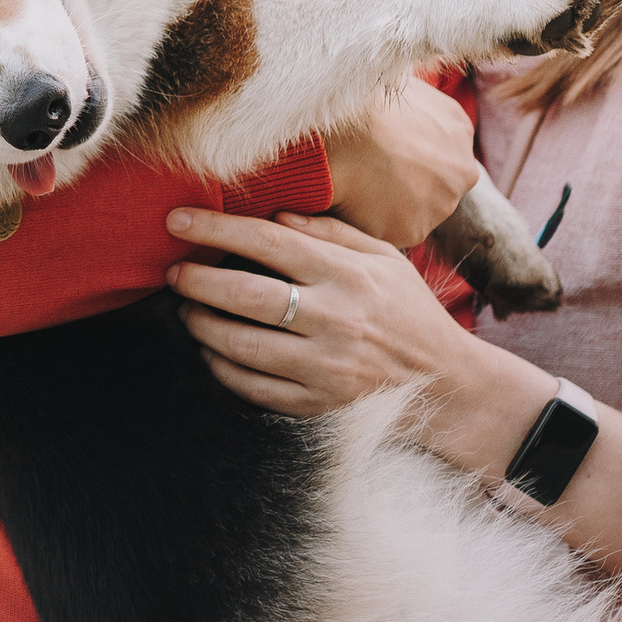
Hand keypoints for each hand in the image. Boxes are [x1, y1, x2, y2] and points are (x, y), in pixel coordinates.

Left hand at [167, 207, 539, 432]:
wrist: (448, 386)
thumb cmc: (409, 312)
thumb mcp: (384, 259)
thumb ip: (331, 232)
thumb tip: (275, 215)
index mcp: (348, 276)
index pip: (268, 243)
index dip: (215, 228)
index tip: (177, 219)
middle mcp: (334, 321)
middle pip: (245, 295)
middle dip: (196, 280)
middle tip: (173, 272)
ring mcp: (324, 369)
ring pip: (240, 345)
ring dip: (202, 324)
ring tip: (189, 309)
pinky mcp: (316, 407)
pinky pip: (251, 388)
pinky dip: (222, 367)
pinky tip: (213, 351)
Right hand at [323, 81, 476, 248]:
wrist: (344, 129)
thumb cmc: (363, 100)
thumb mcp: (401, 83)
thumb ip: (412, 102)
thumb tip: (401, 94)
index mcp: (459, 130)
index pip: (439, 152)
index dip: (409, 155)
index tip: (384, 152)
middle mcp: (461, 171)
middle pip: (433, 186)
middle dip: (405, 184)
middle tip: (366, 172)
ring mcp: (440, 205)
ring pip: (412, 212)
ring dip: (386, 206)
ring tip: (353, 185)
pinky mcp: (413, 231)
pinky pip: (388, 231)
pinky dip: (368, 222)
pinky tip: (349, 200)